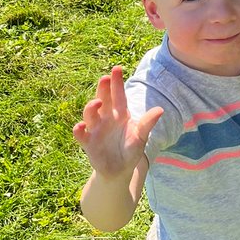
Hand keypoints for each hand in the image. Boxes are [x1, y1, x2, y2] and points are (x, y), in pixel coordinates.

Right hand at [73, 66, 162, 180]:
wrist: (120, 170)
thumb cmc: (131, 150)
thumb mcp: (141, 137)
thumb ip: (147, 123)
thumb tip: (160, 110)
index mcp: (120, 114)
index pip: (118, 96)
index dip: (117, 82)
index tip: (117, 68)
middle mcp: (106, 118)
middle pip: (103, 100)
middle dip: (103, 89)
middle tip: (105, 78)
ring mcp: (96, 130)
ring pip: (90, 114)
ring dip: (91, 107)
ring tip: (97, 102)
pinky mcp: (88, 143)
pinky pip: (81, 135)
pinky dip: (79, 130)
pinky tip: (80, 126)